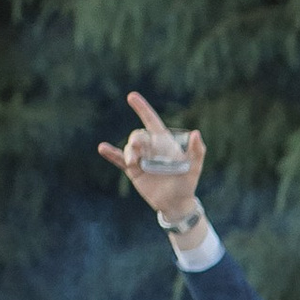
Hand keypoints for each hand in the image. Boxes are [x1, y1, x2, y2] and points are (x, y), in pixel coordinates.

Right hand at [95, 88, 206, 231]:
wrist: (176, 203)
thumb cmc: (187, 182)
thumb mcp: (195, 166)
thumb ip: (197, 151)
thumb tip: (196, 133)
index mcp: (164, 142)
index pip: (151, 121)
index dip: (142, 108)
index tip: (131, 96)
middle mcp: (151, 147)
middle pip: (138, 136)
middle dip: (136, 140)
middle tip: (137, 147)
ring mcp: (141, 158)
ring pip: (130, 148)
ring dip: (129, 151)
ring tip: (132, 160)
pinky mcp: (133, 170)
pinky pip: (119, 160)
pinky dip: (111, 154)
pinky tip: (102, 148)